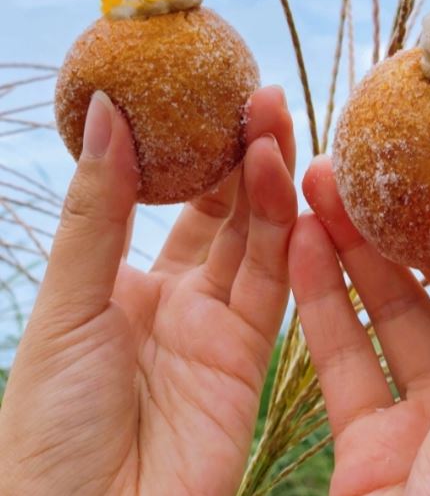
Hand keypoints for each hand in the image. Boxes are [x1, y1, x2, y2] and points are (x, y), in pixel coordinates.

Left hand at [0, 85, 296, 495]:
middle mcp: (177, 298)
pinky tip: (287, 184)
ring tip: (274, 121)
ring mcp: (217, 326)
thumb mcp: (67, 303)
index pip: (168, 199)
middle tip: (259, 95)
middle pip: (222, 211)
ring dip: (267, 181)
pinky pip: (276, 284)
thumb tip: (107, 111)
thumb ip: (97, 210)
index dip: (192, 149)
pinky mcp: (251, 357)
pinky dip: (287, 234)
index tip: (206, 94)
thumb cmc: (51, 425)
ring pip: (255, 238)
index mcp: (123, 282)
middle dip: (242, 153)